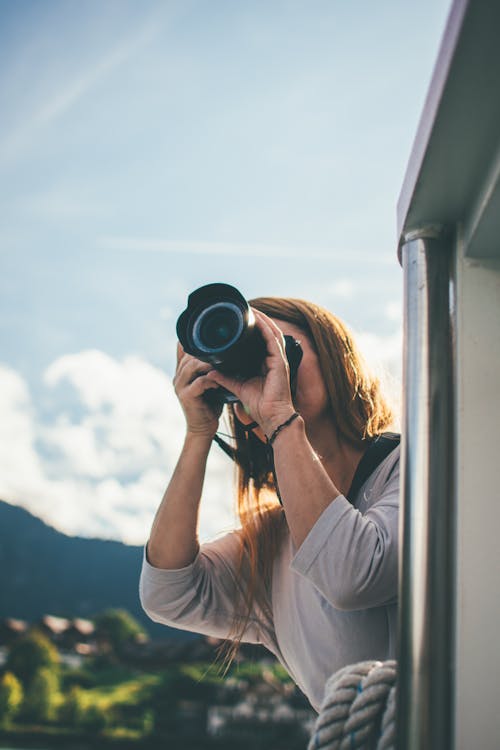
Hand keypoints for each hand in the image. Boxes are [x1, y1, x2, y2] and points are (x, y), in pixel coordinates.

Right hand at [173, 344, 221, 438]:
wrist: (203, 427)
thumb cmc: (210, 404)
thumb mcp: (210, 382)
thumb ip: (212, 368)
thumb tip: (227, 350)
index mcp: (182, 371)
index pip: (183, 348)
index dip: (194, 339)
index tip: (212, 336)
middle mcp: (178, 376)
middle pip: (189, 354)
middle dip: (206, 350)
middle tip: (225, 349)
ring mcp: (180, 386)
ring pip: (193, 366)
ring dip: (209, 363)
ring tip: (224, 362)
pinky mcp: (186, 396)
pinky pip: (199, 382)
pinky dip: (211, 380)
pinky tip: (219, 382)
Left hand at [206, 310, 295, 437]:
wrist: (270, 417)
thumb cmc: (259, 404)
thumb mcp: (238, 386)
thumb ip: (225, 377)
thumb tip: (210, 370)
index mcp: (267, 363)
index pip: (262, 340)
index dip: (255, 328)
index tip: (242, 319)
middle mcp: (274, 359)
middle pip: (269, 332)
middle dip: (259, 319)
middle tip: (246, 308)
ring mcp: (279, 360)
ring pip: (272, 332)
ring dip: (263, 320)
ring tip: (251, 309)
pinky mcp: (280, 363)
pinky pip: (273, 341)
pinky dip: (266, 329)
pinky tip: (258, 320)